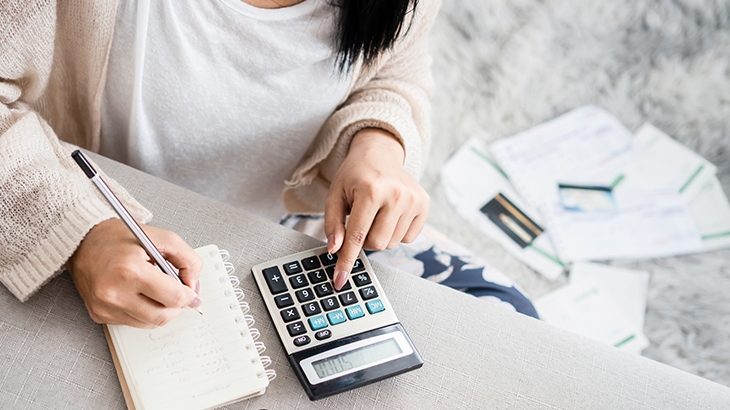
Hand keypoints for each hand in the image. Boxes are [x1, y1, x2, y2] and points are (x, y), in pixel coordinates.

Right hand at [66, 219, 202, 327]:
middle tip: (175, 292)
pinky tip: (139, 294)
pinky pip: (134, 322)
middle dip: (176, 306)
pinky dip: (144, 312)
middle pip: (163, 316)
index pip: (174, 297)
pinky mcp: (99, 315)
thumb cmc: (121, 238)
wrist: (83, 242)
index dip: (188, 295)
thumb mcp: (162, 238)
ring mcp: (104, 307)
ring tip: (155, 289)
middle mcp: (114, 292)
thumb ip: (188, 260)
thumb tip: (194, 287)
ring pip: (150, 323)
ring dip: (161, 310)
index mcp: (130, 270)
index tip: (189, 290)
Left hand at [325, 128, 428, 289]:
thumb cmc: (354, 175)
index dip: (346, 261)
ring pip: (392, 243)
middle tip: (360, 221)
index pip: (357, 236)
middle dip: (364, 240)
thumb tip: (335, 250)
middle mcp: (397, 195)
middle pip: (377, 244)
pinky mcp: (425, 204)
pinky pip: (407, 238)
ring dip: (379, 235)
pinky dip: (395, 232)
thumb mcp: (335, 195)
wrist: (380, 152)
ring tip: (375, 213)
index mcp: (371, 190)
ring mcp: (414, 200)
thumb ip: (332, 224)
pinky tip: (390, 214)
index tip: (340, 280)